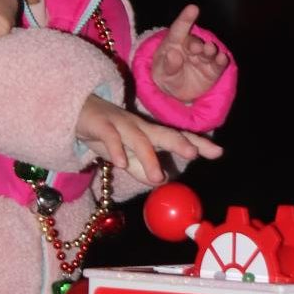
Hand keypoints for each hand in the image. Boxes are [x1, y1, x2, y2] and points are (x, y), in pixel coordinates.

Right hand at [76, 93, 222, 187]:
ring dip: (149, 157)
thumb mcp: (125, 156)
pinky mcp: (101, 125)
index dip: (198, 143)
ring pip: (138, 139)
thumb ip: (141, 169)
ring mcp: (121, 124)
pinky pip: (110, 137)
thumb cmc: (105, 134)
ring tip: (157, 177)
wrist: (75, 112)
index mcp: (149, 133)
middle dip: (180, 142)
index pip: (177, 137)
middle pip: (163, 132)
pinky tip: (120, 164)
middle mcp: (139, 127)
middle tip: (194, 154)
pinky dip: (116, 150)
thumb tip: (162, 181)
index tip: (218, 152)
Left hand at [149, 4, 227, 103]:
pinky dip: (221, 61)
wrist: (176, 93)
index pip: (179, 29)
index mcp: (174, 43)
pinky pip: (218, 64)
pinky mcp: (213, 70)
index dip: (186, 19)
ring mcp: (203, 58)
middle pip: (194, 42)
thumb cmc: (166, 75)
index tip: (193, 8)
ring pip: (208, 51)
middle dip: (196, 43)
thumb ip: (168, 65)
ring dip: (210, 49)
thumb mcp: (162, 73)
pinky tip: (222, 58)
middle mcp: (190, 47)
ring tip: (209, 49)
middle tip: (195, 48)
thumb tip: (172, 54)